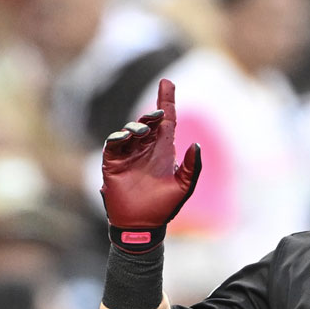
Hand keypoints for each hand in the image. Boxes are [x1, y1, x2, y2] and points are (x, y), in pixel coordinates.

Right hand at [100, 78, 201, 252]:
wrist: (142, 226)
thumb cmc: (164, 208)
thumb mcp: (184, 187)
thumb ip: (192, 167)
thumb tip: (196, 145)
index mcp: (163, 152)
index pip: (166, 122)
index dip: (167, 101)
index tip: (167, 82)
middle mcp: (145, 149)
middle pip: (148, 122)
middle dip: (152, 113)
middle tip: (159, 113)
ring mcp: (128, 155)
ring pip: (130, 130)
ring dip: (137, 126)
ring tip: (144, 131)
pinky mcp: (113, 163)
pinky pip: (114, 144)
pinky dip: (119, 136)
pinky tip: (127, 136)